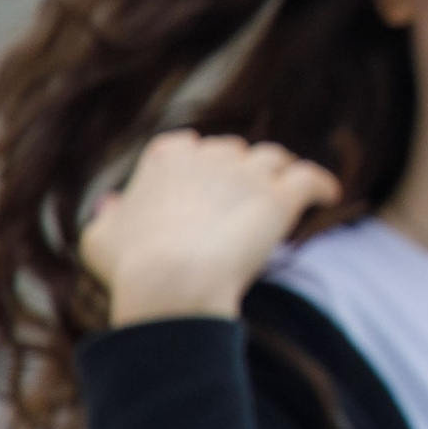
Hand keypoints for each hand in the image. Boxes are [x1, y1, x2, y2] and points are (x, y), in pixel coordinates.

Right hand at [80, 130, 340, 325]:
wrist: (171, 281)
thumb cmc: (131, 268)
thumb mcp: (98, 240)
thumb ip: (107, 217)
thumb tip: (113, 204)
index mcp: (165, 157)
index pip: (187, 147)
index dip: (198, 167)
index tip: (203, 187)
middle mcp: (208, 155)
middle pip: (231, 151)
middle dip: (238, 170)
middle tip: (245, 198)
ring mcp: (247, 172)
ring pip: (273, 158)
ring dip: (279, 172)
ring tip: (286, 188)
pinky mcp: (280, 196)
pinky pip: (311, 178)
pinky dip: (322, 185)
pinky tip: (329, 196)